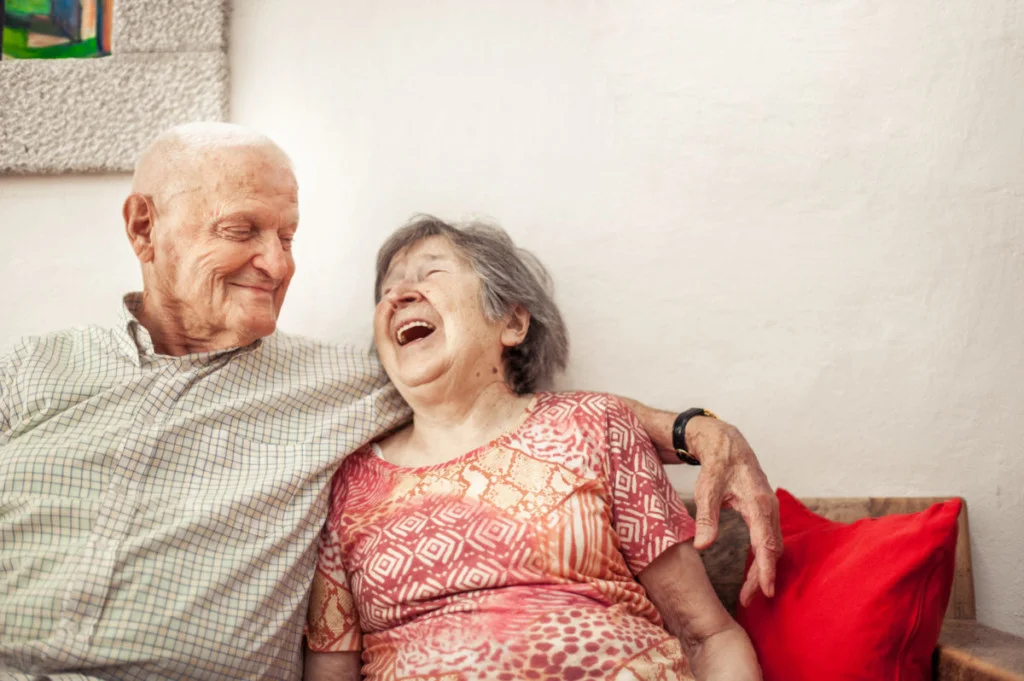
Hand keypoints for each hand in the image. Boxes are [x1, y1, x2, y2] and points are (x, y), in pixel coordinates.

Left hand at [687, 416, 781, 605]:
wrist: (726, 444)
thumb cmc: (716, 465)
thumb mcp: (706, 490)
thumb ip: (706, 518)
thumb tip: (702, 546)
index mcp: (758, 503)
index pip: (765, 544)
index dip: (765, 570)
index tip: (765, 591)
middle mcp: (770, 508)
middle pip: (772, 550)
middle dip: (762, 576)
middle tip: (748, 599)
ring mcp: (770, 509)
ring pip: (773, 545)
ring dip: (763, 568)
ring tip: (750, 590)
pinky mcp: (765, 510)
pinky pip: (769, 537)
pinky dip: (764, 555)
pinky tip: (754, 569)